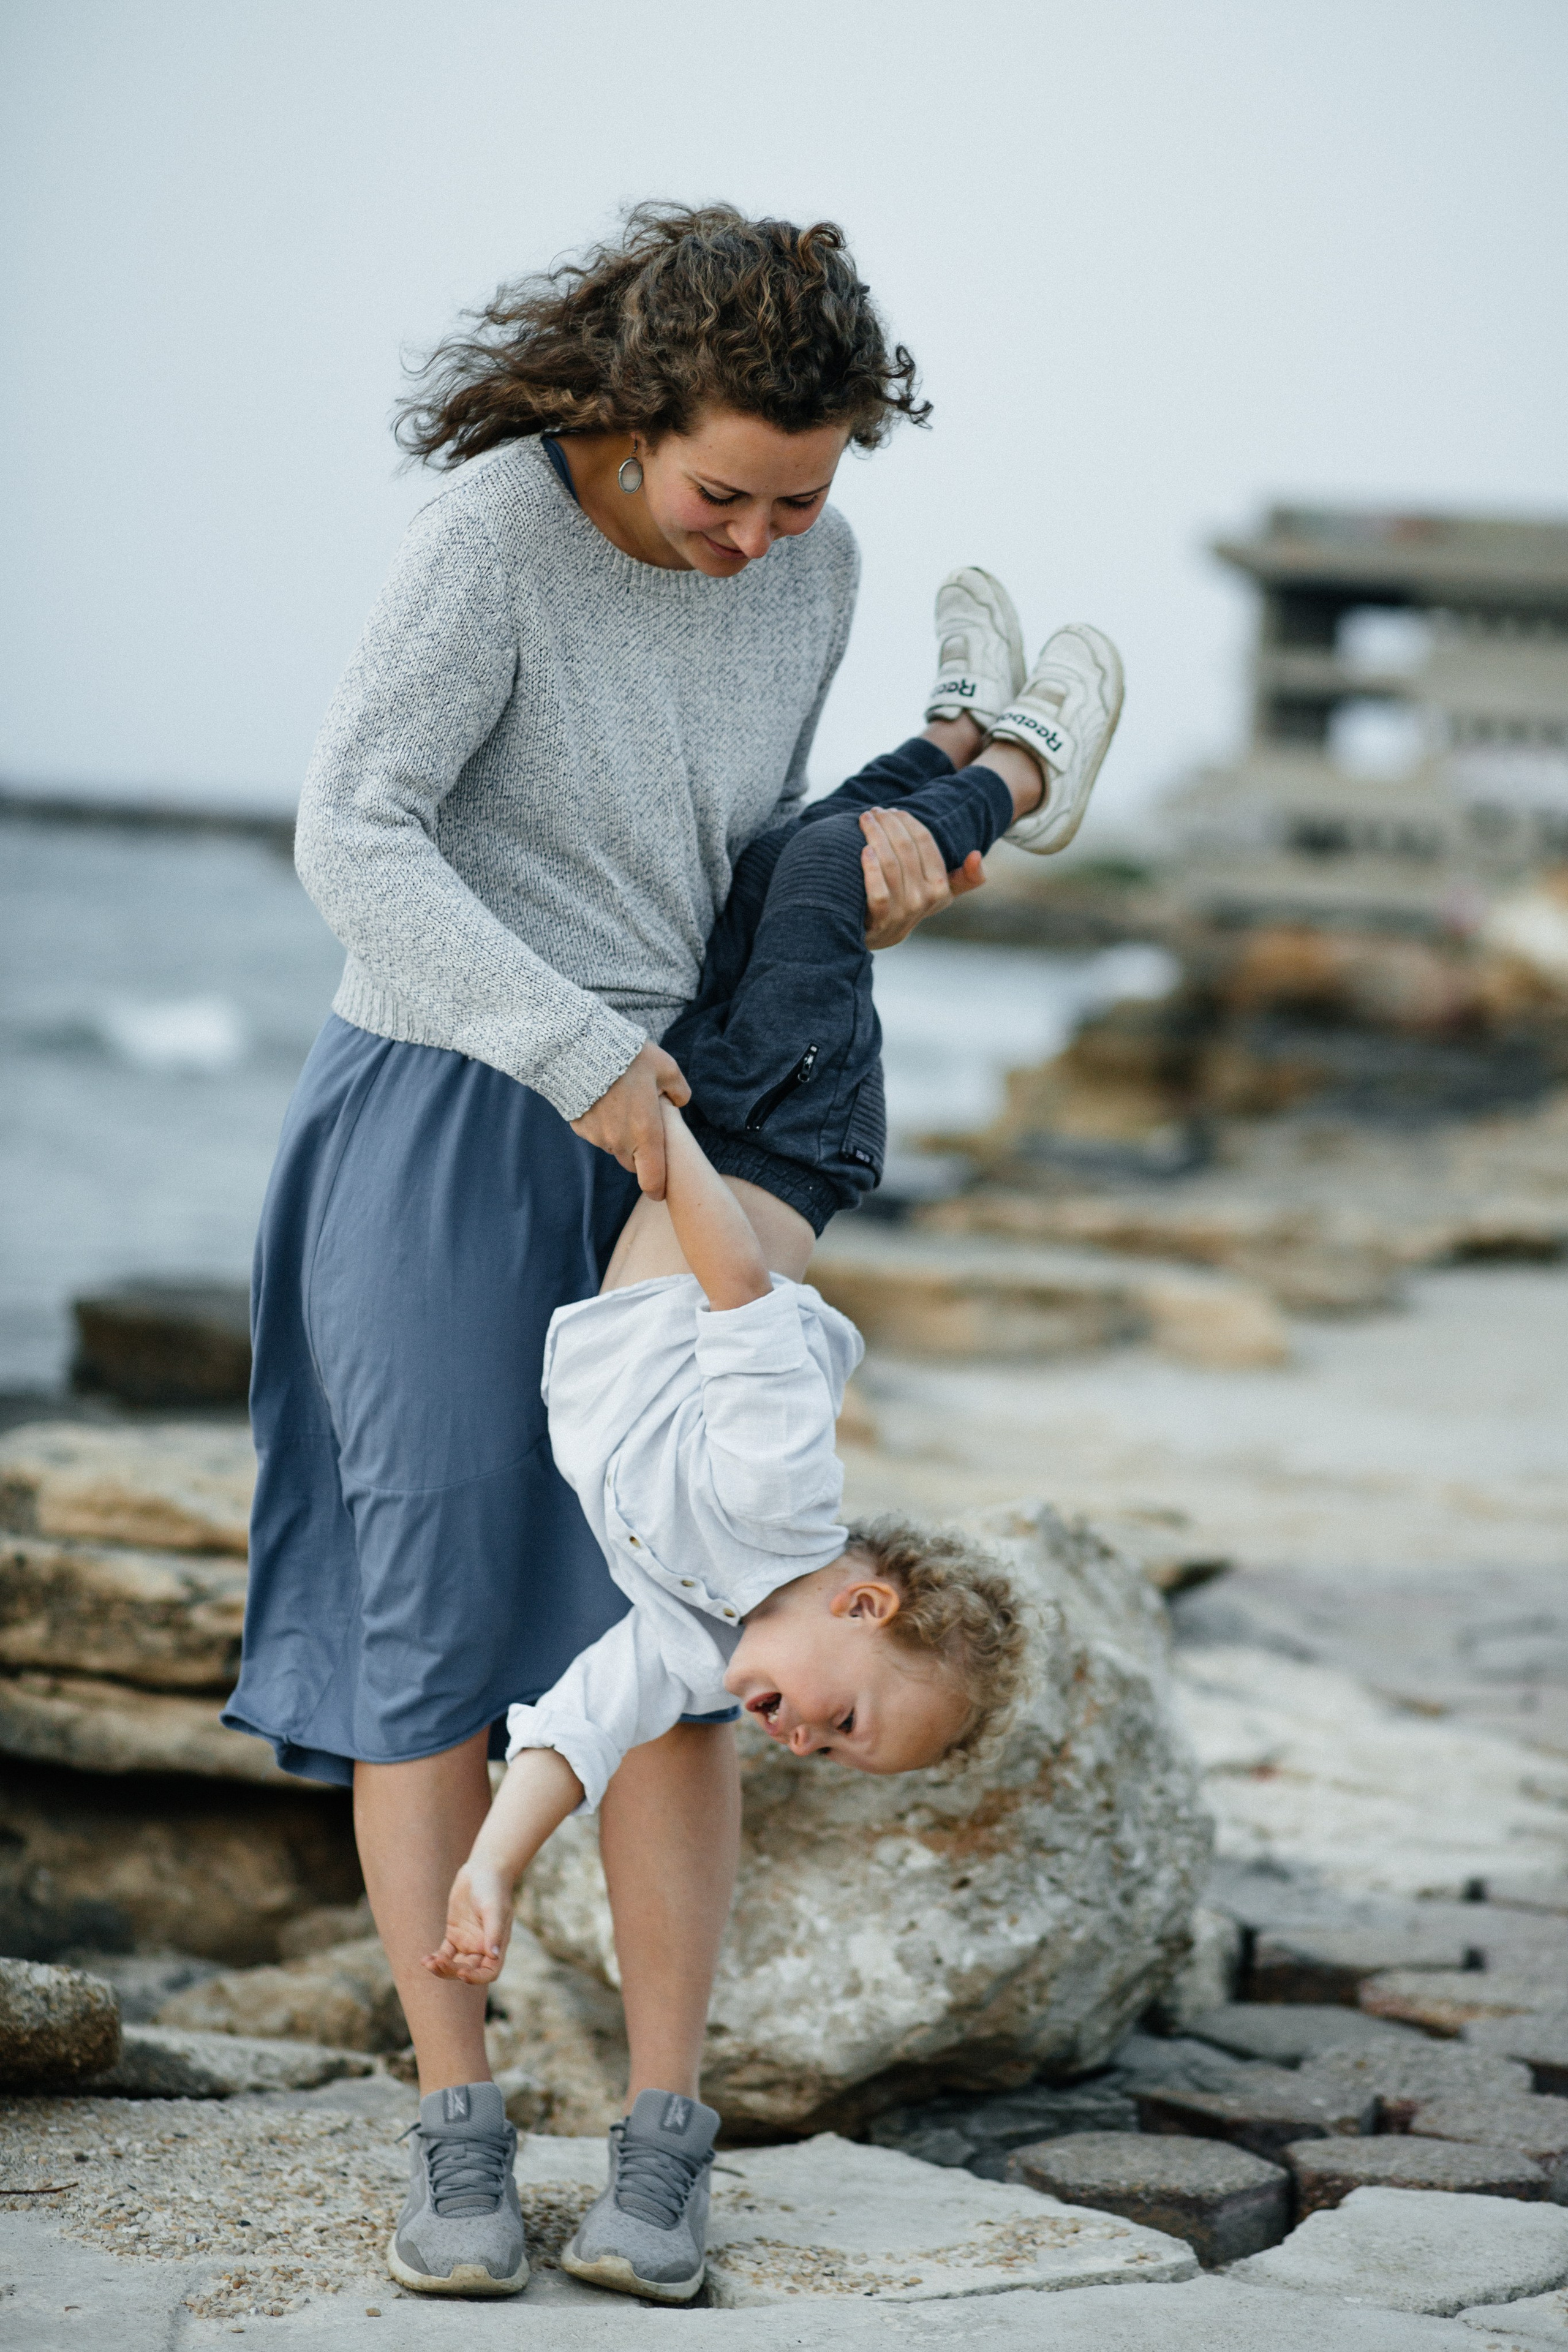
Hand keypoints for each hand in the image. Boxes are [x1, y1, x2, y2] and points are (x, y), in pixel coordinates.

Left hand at [422, 1859, 513, 1985]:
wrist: (481, 1871)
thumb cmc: (492, 1888)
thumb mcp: (494, 1908)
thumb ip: (494, 1931)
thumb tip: (493, 1956)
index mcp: (496, 1945)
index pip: (489, 1972)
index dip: (477, 1978)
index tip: (462, 1973)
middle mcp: (482, 1947)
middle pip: (468, 1970)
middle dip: (453, 1971)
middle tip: (439, 1963)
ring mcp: (467, 1942)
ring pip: (454, 1964)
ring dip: (442, 1968)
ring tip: (428, 1964)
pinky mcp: (454, 1934)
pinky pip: (444, 1953)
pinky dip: (435, 1958)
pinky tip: (425, 1960)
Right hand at [571, 1042, 690, 1197]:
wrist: (580, 1050)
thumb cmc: (629, 1058)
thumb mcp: (666, 1067)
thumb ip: (679, 1090)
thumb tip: (679, 1102)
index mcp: (647, 1133)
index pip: (652, 1178)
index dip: (657, 1189)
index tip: (660, 1193)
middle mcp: (621, 1141)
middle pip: (633, 1162)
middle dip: (641, 1152)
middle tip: (644, 1123)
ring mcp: (598, 1137)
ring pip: (615, 1146)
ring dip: (621, 1135)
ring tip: (622, 1103)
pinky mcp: (580, 1128)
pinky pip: (597, 1134)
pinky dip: (602, 1124)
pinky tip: (602, 1099)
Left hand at [859, 808, 987, 949]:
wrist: (881, 934)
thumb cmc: (912, 903)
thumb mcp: (941, 892)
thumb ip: (966, 877)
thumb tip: (976, 854)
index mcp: (940, 887)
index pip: (925, 842)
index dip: (908, 821)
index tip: (892, 810)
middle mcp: (925, 898)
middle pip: (905, 848)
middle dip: (889, 823)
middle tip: (875, 812)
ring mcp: (903, 911)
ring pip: (890, 865)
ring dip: (876, 836)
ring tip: (865, 820)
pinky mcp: (881, 920)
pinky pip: (878, 892)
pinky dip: (871, 869)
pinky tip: (864, 849)